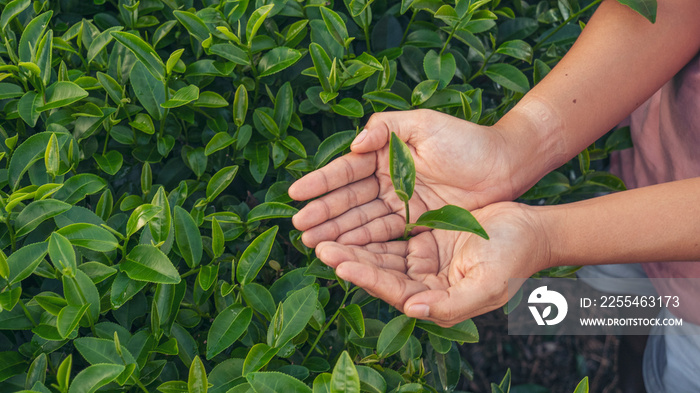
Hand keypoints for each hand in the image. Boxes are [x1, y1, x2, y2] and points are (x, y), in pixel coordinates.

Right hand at [289, 109, 520, 247]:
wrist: (503, 165)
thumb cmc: (465, 139)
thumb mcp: (423, 123)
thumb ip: (386, 128)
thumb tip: (353, 145)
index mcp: (385, 153)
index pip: (346, 170)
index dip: (321, 182)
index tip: (296, 193)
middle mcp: (388, 180)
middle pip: (349, 199)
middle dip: (323, 212)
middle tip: (299, 226)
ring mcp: (401, 203)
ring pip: (363, 220)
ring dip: (337, 231)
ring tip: (312, 243)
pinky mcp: (416, 224)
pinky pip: (385, 235)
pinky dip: (363, 243)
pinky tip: (343, 250)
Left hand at [313, 202, 551, 326]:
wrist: (532, 231)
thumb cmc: (514, 259)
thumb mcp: (488, 285)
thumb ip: (452, 305)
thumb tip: (412, 310)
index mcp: (435, 298)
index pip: (393, 289)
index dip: (366, 276)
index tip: (339, 263)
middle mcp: (423, 282)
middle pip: (379, 270)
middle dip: (349, 257)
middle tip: (318, 244)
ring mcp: (423, 259)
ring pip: (381, 251)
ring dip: (354, 241)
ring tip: (324, 230)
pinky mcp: (424, 237)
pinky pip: (392, 232)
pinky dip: (371, 226)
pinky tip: (351, 216)